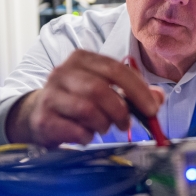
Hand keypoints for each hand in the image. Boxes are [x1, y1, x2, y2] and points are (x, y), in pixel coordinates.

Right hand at [6, 50, 163, 147]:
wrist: (38, 113)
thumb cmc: (78, 99)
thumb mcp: (105, 89)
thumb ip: (134, 92)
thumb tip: (157, 98)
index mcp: (82, 58)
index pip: (115, 69)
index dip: (138, 90)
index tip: (152, 109)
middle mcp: (63, 72)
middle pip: (99, 89)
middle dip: (120, 110)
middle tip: (126, 124)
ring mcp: (50, 94)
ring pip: (86, 109)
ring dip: (103, 124)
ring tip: (104, 128)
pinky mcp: (43, 118)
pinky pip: (74, 130)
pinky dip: (87, 136)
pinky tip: (86, 135)